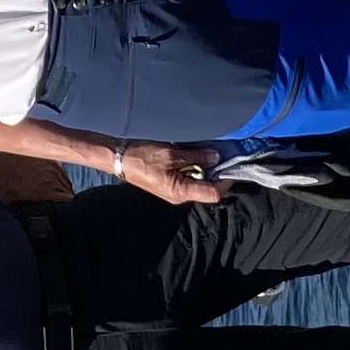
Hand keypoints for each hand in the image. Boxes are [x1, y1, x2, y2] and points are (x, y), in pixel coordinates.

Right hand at [110, 141, 226, 205]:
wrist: (119, 158)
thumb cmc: (142, 157)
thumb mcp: (172, 154)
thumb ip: (196, 157)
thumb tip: (216, 157)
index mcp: (181, 192)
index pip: (214, 193)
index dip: (225, 180)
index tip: (230, 164)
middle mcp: (180, 197)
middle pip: (208, 189)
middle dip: (215, 172)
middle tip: (217, 153)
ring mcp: (175, 193)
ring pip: (198, 184)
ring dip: (204, 169)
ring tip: (203, 152)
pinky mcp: (170, 186)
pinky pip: (189, 180)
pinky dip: (194, 169)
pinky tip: (191, 156)